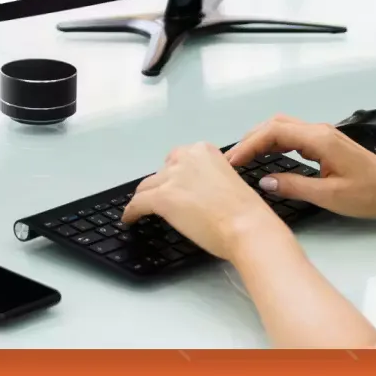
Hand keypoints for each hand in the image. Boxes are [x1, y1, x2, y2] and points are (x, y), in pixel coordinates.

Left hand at [121, 141, 285, 259]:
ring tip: (141, 209)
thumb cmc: (245, 210)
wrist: (246, 225)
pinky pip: (137, 203)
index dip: (176, 175)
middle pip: (162, 171)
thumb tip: (196, 191)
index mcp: (205, 150)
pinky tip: (129, 219)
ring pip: (147, 186)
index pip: (180, 160)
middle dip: (161, 184)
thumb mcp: (228, 180)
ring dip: (145, 198)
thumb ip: (210, 178)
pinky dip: (131, 212)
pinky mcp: (161, 198)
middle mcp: (186, 157)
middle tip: (164, 199)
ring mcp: (172, 177)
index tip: (175, 186)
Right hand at [226, 114, 375, 218]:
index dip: (249, 145)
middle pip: (276, 124)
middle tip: (233, 160)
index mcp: (319, 140)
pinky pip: (293, 135)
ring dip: (262, 139)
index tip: (232, 161)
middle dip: (251, 139)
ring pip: (284, 127)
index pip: (274, 133)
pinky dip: (275, 142)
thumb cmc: (368, 194)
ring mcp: (322, 135)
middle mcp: (319, 131)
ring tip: (244, 159)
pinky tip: (267, 157)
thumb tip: (264, 181)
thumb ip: (295, 187)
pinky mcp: (325, 143)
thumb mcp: (329, 196)